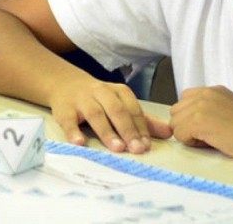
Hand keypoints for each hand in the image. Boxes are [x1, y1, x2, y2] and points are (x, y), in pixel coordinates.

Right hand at [48, 76, 171, 153]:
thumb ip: (143, 120)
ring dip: (106, 131)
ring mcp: (81, 100)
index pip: (132, 109)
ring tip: (116, 148)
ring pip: (95, 114)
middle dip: (127, 129)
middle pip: (116, 110)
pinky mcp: (63, 109)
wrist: (63, 83)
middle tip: (136, 149)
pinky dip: (73, 131)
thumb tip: (169, 133)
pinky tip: (79, 143)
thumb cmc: (98, 98)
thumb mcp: (120, 103)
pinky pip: (68, 120)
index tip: (147, 145)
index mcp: (117, 92)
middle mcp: (100, 93)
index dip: (140, 127)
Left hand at [170, 85, 232, 161]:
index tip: (207, 127)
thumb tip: (193, 121)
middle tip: (208, 136)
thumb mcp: (230, 108)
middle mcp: (203, 94)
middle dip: (186, 125)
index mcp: (212, 90)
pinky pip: (179, 135)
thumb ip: (211, 108)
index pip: (184, 100)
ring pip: (175, 123)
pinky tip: (211, 143)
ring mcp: (199, 106)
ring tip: (210, 139)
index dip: (191, 117)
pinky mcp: (197, 121)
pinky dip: (191, 143)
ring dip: (188, 135)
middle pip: (176, 111)